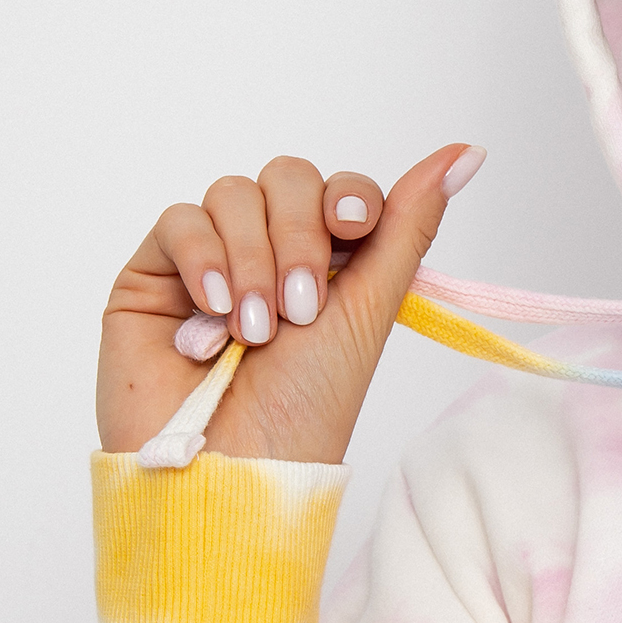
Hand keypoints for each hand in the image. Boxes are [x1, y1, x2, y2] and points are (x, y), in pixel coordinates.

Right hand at [97, 145, 483, 463]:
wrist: (232, 468)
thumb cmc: (305, 410)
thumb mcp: (369, 311)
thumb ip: (408, 227)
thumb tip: (466, 153)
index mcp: (330, 264)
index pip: (339, 189)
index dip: (347, 198)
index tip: (352, 228)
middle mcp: (270, 253)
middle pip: (287, 177)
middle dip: (298, 235)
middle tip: (299, 309)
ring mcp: (211, 261)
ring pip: (232, 193)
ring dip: (252, 258)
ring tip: (254, 331)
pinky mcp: (154, 275)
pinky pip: (178, 221)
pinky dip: (202, 258)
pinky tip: (214, 311)